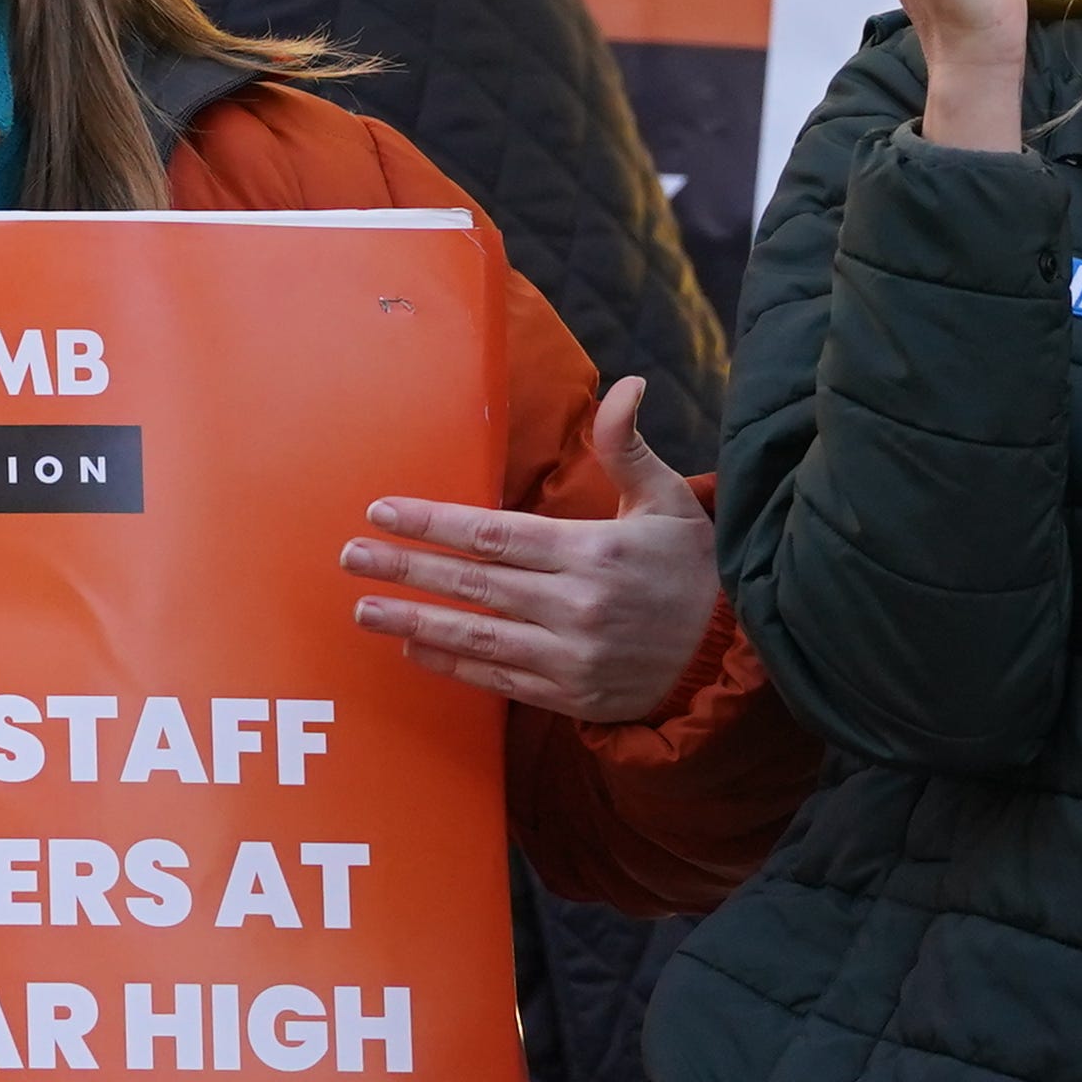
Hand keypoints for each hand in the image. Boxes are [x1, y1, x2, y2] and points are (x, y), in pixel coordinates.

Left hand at [342, 377, 717, 721]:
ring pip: (477, 637)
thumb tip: (626, 386)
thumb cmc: (691, 569)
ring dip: (414, 622)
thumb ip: (629, 447)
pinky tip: (413, 649)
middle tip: (351, 556)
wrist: (730, 657)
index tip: (383, 512)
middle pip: (474, 585)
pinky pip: (498, 679)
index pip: (495, 535)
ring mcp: (571, 657)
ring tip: (362, 609)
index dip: (434, 524)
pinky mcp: (571, 695)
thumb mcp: (668, 501)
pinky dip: (453, 666)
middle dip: (406, 568)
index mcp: (594, 552)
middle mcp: (577, 606)